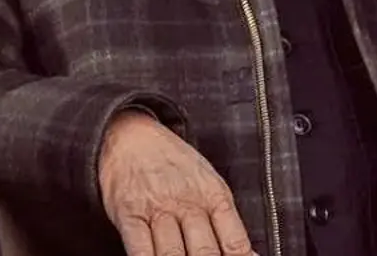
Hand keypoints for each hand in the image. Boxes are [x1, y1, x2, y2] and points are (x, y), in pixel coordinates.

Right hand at [98, 110, 253, 255]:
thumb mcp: (208, 181)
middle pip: (205, 252)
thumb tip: (248, 254)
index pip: (234, 243)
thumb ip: (225, 220)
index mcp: (213, 196)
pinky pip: (140, 248)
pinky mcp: (128, 213)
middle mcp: (186, 203)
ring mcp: (156, 208)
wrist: (131, 133)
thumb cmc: (172, 161)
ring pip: (173, 254)